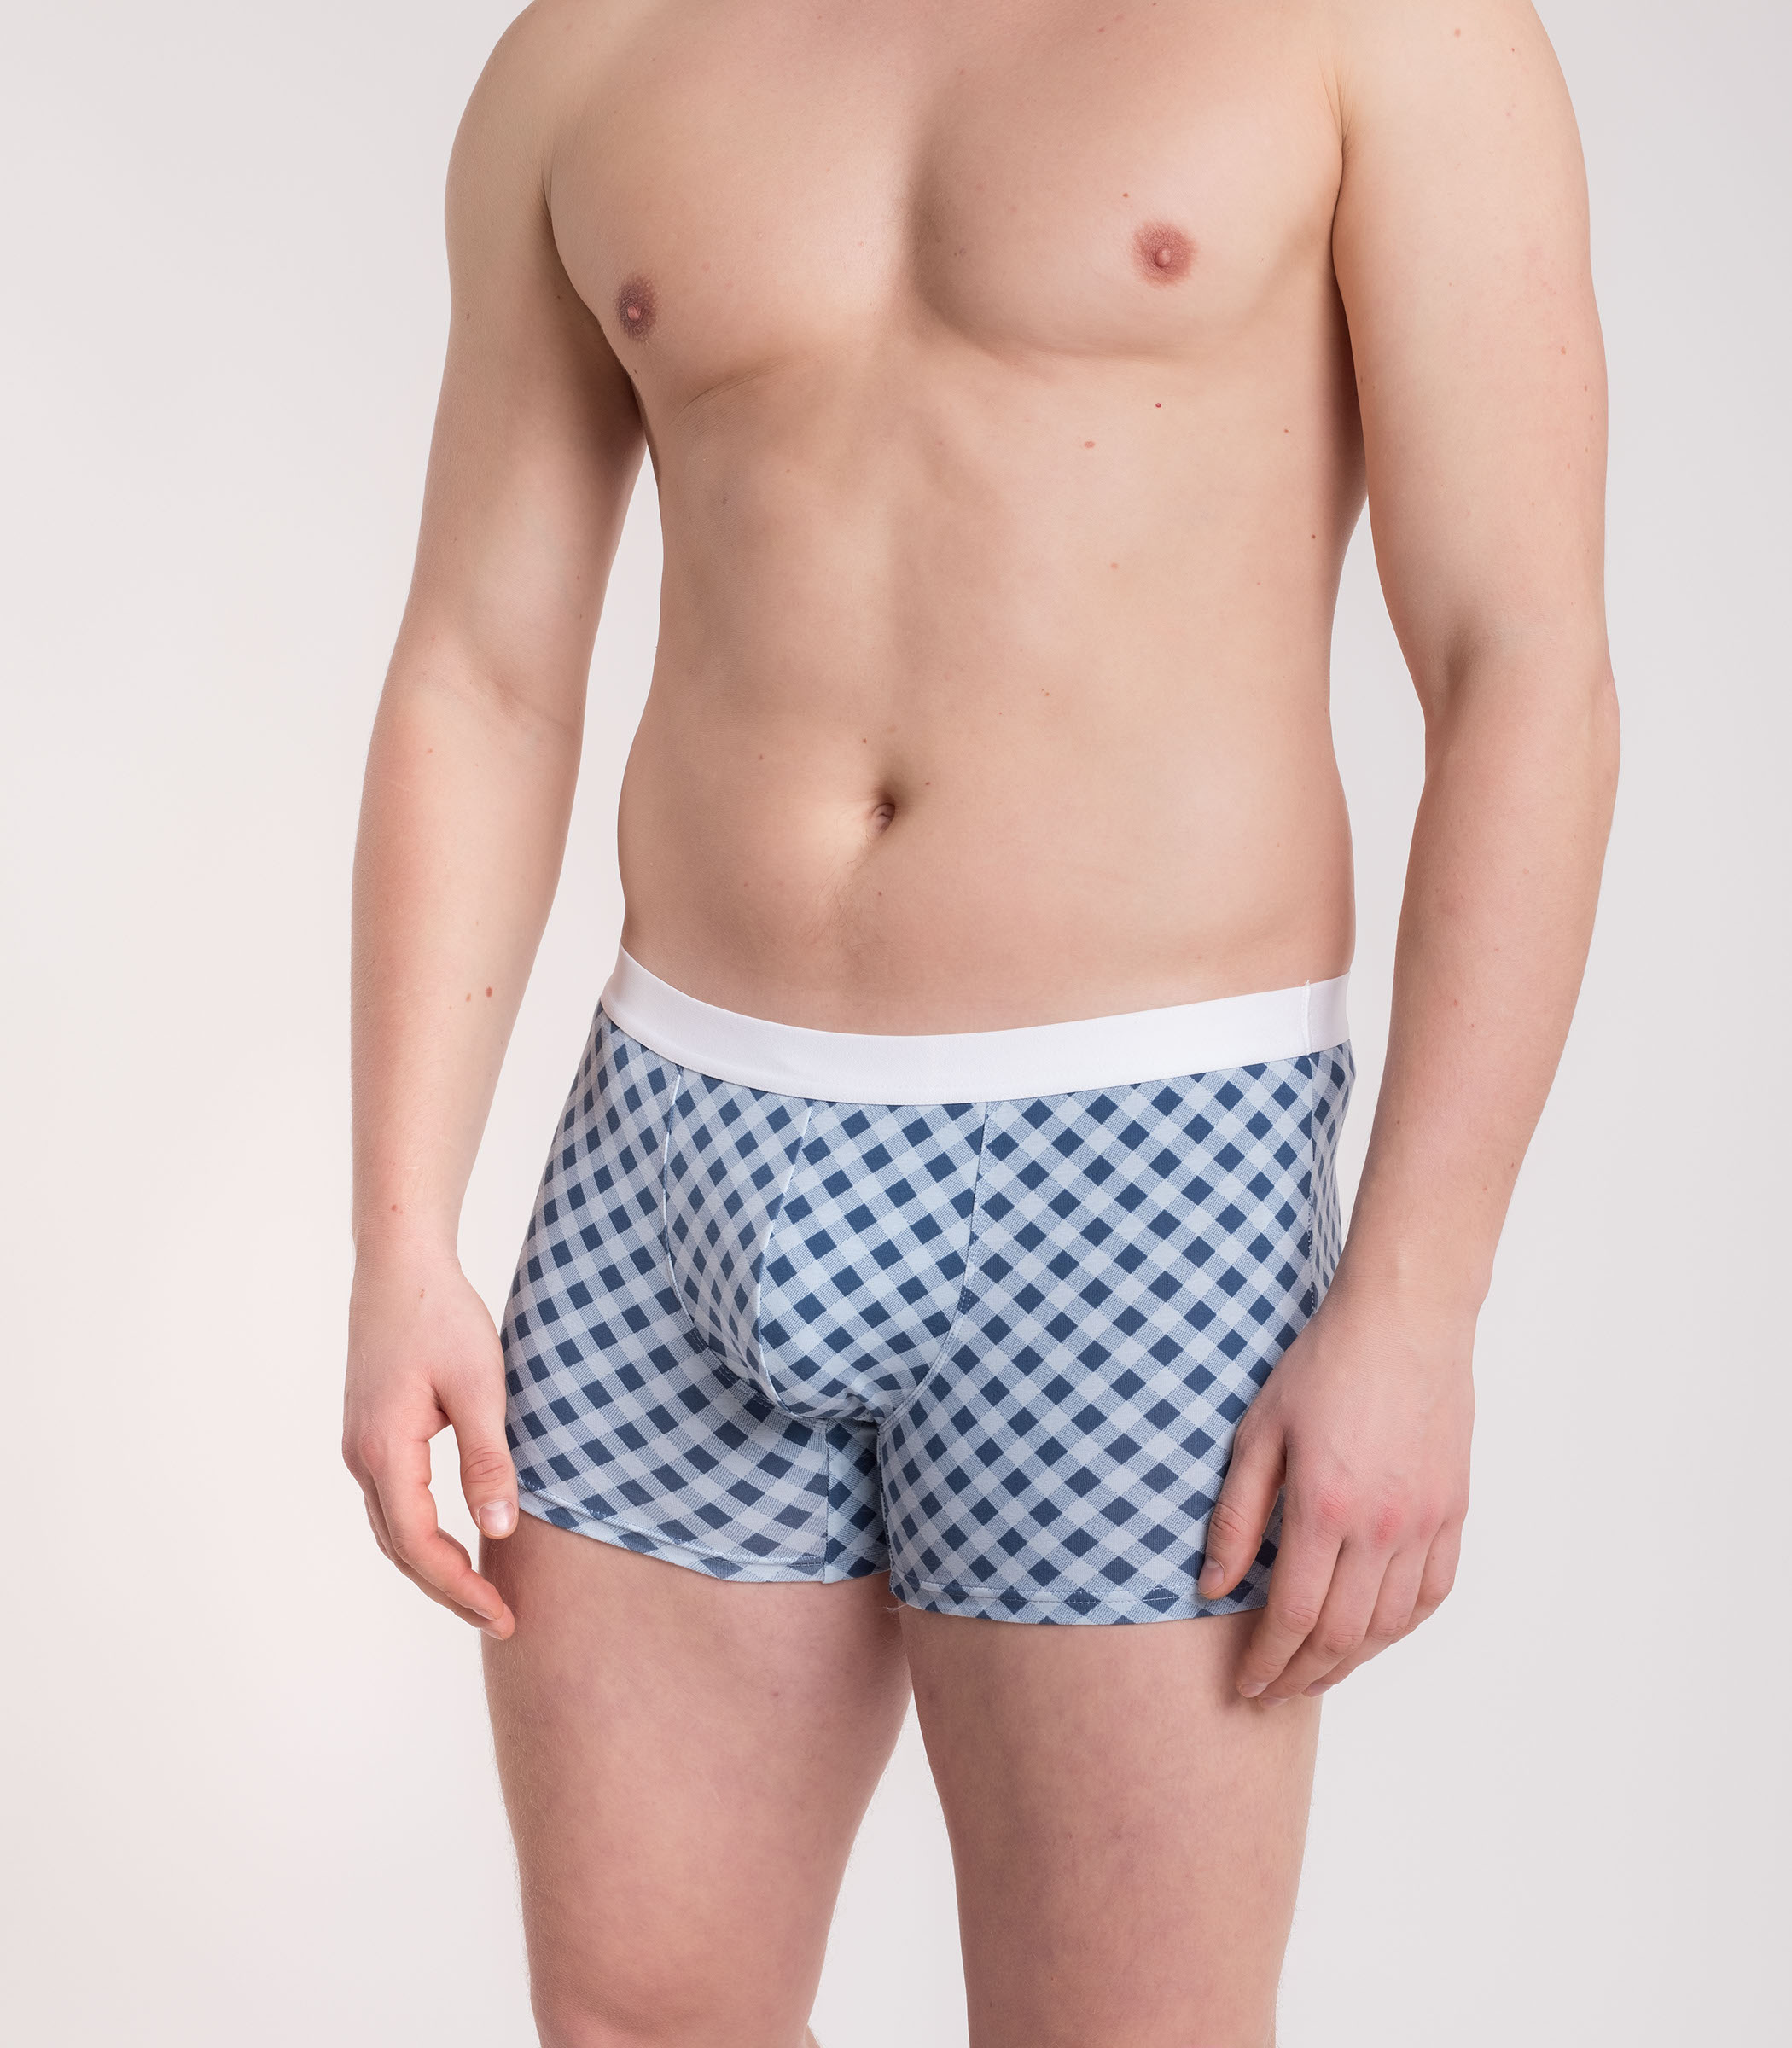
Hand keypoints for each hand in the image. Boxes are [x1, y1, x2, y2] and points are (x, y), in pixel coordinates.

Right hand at [343, 1248, 518, 1638]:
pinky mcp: (371, 1433)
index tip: (504, 1616)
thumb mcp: (481, 1386)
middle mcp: (362, 1457)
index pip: (420, 1546)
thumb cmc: (442, 1316)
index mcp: (385, 1451)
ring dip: (433, 1567)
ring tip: (483, 1595)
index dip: (461, 1589)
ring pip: (392, 1530)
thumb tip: (498, 1530)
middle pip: (401, 1550)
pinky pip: (393, 1503)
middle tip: (501, 1620)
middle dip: (448, 1591)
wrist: (400, 1265)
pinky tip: (457, 1540)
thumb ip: (487, 1459)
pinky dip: (422, 1536)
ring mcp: (361, 1446)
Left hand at [1195, 1274, 1473, 1700]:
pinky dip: (1402, 1626)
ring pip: (1391, 1624)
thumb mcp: (1258, 1432)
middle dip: (1302, 1675)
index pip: (1294, 1618)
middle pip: (1343, 1636)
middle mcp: (1383, 1529)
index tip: (1245, 1686)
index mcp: (1326, 1509)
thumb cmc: (1323, 1366)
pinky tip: (1375, 1633)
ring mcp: (1426, 1523)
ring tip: (1316, 1672)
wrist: (1405, 1321)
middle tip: (1273, 1693)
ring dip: (1352, 1661)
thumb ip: (1238, 1516)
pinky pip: (1433, 1592)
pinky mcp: (1453, 1510)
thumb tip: (1212, 1585)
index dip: (1267, 1663)